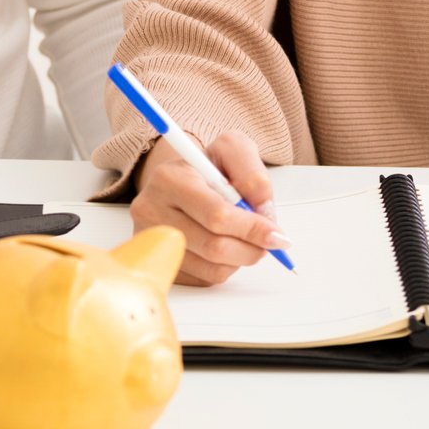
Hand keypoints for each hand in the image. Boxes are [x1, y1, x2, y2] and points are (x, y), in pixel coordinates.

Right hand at [129, 131, 286, 286]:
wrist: (180, 180)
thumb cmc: (207, 167)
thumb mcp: (233, 151)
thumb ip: (253, 176)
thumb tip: (264, 215)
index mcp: (169, 178)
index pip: (216, 215)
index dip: (251, 228)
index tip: (276, 235)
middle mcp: (151, 210)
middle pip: (214, 246)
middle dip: (250, 247)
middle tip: (268, 242)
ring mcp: (152, 241)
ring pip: (212, 267)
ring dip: (240, 258)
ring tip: (244, 239)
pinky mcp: (159, 263)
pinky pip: (204, 278)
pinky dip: (225, 266)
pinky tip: (225, 247)